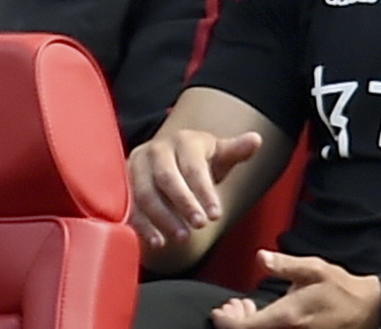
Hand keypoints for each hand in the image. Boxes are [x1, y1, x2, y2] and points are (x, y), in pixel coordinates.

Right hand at [128, 126, 264, 253]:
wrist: (167, 159)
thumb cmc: (197, 161)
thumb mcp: (218, 155)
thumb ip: (236, 151)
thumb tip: (256, 140)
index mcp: (181, 141)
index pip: (193, 166)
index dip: (204, 191)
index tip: (216, 216)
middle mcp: (155, 150)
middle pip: (166, 178)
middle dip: (183, 204)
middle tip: (200, 227)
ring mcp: (136, 166)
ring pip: (145, 193)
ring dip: (163, 218)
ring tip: (183, 238)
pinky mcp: (124, 184)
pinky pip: (129, 206)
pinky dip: (142, 225)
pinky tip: (157, 242)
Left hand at [212, 255, 380, 328]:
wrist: (370, 310)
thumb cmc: (341, 288)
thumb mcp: (314, 269)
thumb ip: (286, 265)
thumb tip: (261, 257)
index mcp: (289, 317)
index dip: (227, 323)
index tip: (219, 312)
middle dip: (235, 322)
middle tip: (231, 306)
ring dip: (248, 324)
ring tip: (243, 307)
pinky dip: (262, 326)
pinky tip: (259, 314)